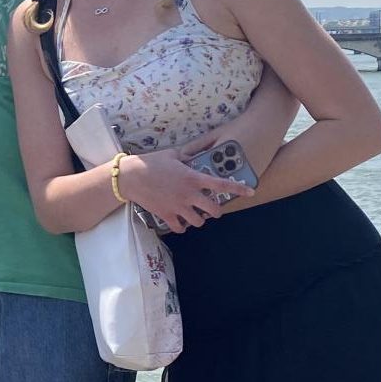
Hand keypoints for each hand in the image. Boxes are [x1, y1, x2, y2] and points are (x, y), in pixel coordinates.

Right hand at [119, 149, 250, 232]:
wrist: (130, 178)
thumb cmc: (150, 163)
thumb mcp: (172, 154)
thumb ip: (187, 155)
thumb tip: (194, 155)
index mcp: (193, 177)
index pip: (221, 184)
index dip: (238, 189)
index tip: (250, 192)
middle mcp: (189, 194)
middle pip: (213, 210)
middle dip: (215, 211)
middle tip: (212, 209)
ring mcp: (178, 206)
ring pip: (199, 221)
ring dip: (199, 219)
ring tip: (195, 215)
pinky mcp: (166, 215)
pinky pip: (180, 228)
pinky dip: (182, 227)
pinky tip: (181, 223)